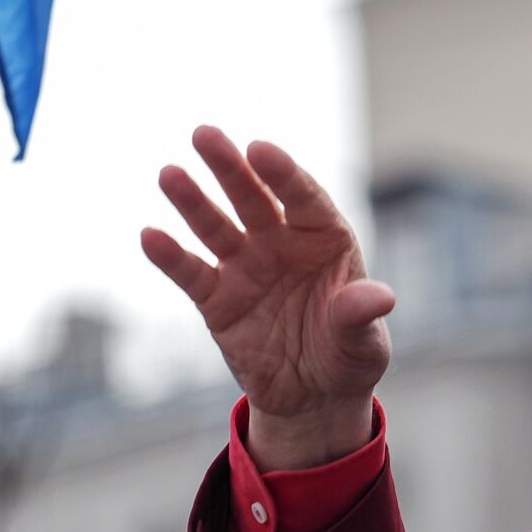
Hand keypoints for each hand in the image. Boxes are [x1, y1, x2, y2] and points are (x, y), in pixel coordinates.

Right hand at [142, 126, 394, 469]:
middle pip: (254, 198)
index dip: (284, 174)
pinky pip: (191, 273)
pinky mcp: (216, 299)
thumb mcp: (363, 342)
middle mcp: (282, 244)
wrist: (314, 397)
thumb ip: (361, 314)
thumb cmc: (348, 356)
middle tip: (205, 134)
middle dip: (231, 168)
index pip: (304, 199)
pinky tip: (150, 236)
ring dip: (192, 201)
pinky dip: (170, 256)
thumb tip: (380, 297)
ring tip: (170, 174)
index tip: (261, 150)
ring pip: (216, 227)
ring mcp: (246, 268)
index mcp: (325, 241)